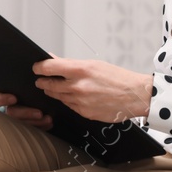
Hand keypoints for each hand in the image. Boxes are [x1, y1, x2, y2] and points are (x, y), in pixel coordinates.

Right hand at [0, 91, 53, 131]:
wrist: (46, 102)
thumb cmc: (34, 91)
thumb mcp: (29, 87)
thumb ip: (27, 86)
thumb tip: (35, 82)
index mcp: (6, 98)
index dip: (3, 99)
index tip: (14, 98)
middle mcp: (10, 109)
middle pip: (11, 113)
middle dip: (26, 113)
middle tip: (39, 113)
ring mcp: (17, 120)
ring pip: (21, 123)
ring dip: (36, 122)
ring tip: (48, 119)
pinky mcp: (27, 127)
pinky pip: (31, 130)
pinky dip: (41, 127)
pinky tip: (49, 124)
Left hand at [29, 55, 150, 122]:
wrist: (135, 95)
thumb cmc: (117, 78)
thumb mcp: (93, 65)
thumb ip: (70, 64)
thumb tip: (52, 59)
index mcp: (80, 70)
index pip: (48, 67)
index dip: (39, 68)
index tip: (36, 68)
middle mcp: (78, 86)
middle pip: (48, 84)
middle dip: (43, 82)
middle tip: (42, 80)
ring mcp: (80, 101)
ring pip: (57, 96)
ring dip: (55, 92)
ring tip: (61, 87)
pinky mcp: (83, 113)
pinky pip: (69, 106)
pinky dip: (69, 101)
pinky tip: (76, 97)